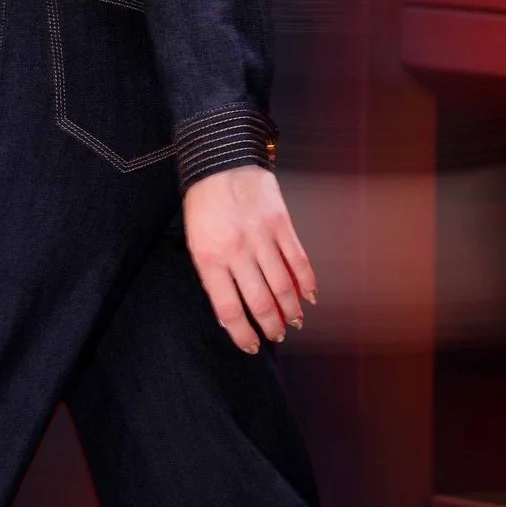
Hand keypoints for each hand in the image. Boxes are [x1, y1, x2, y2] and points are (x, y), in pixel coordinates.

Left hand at [183, 166, 316, 354]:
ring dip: (291, 309)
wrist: (221, 160)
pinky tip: (309, 296)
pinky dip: (307, 282)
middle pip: (260, 302)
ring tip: (295, 322)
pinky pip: (298, 260)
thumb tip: (231, 313)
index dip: (242, 334)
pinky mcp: (281, 223)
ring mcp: (261, 237)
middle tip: (277, 335)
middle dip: (271, 326)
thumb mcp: (196, 241)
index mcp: (210, 258)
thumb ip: (212, 275)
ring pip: (282, 285)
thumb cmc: (205, 203)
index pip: (228, 310)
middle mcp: (237, 251)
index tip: (251, 346)